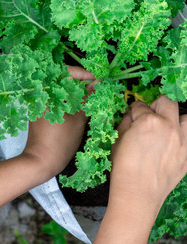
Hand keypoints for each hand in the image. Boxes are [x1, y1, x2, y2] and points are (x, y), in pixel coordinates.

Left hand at [23, 66, 94, 177]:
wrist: (40, 161)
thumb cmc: (60, 140)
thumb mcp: (78, 118)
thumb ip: (88, 98)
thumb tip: (98, 83)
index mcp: (46, 91)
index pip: (66, 72)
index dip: (84, 73)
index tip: (98, 79)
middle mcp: (40, 94)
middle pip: (63, 80)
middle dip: (81, 83)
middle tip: (97, 88)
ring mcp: (39, 103)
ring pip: (60, 91)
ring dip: (76, 92)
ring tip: (92, 98)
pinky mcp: (40, 112)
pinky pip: (56, 100)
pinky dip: (68, 101)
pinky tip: (81, 107)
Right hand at [111, 95, 186, 212]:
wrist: (137, 194)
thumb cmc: (122, 168)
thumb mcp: (117, 140)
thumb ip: (125, 123)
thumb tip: (131, 116)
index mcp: (148, 121)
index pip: (140, 105)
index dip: (134, 109)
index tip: (132, 113)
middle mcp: (168, 127)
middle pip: (167, 103)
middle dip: (156, 106)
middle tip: (150, 115)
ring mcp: (181, 141)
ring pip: (186, 118)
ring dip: (176, 119)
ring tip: (166, 127)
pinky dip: (181, 138)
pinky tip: (171, 144)